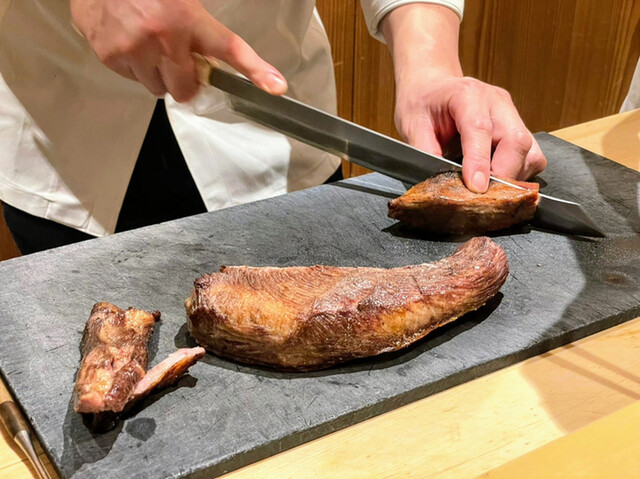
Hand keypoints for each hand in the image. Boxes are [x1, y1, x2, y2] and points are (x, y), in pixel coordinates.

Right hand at [70, 0, 286, 101]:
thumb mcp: (181, 0)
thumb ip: (198, 31)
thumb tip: (210, 64)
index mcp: (188, 19)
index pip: (230, 48)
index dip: (255, 69)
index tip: (276, 86)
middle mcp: (163, 37)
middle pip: (185, 89)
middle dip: (184, 80)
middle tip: (177, 60)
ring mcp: (133, 49)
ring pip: (157, 88)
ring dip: (158, 75)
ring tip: (148, 46)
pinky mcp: (111, 56)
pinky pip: (132, 79)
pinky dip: (133, 66)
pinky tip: (128, 40)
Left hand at [381, 4, 545, 192]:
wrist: (432, 85)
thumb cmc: (422, 102)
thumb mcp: (411, 125)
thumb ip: (425, 152)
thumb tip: (440, 183)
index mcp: (466, 94)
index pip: (480, 129)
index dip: (480, 161)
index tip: (476, 188)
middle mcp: (496, 102)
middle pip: (516, 141)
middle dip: (503, 175)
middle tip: (483, 197)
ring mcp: (511, 114)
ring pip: (530, 151)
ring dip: (513, 177)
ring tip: (489, 190)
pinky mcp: (518, 127)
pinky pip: (531, 156)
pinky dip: (519, 174)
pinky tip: (497, 180)